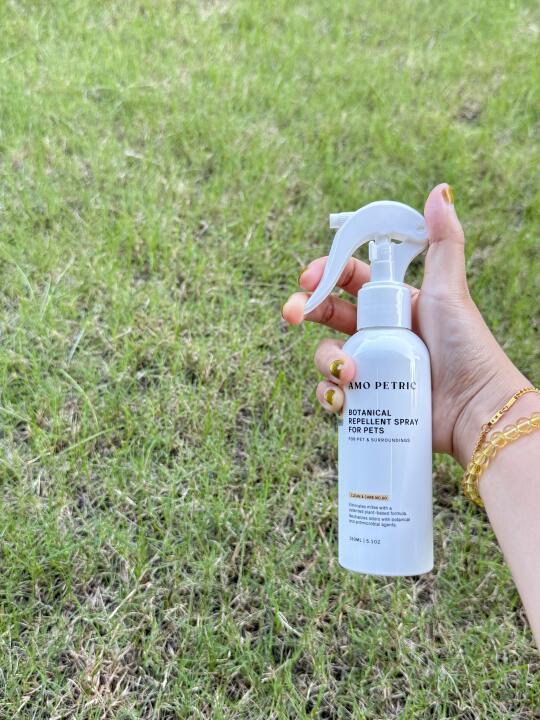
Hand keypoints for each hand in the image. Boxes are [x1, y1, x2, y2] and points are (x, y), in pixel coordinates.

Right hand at [282, 184, 529, 466]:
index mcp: (394, 303)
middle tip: (293, 314)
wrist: (475, 410)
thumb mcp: (450, 291)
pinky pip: (334, 391)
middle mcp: (379, 333)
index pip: (349, 279)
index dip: (325, 274)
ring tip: (349, 374)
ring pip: (326, 354)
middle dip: (306, 309)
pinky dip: (330, 395)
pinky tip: (342, 400)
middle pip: (328, 314)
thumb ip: (443, 242)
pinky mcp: (368, 399)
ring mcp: (371, 366)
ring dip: (325, 360)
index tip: (309, 277)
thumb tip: (439, 191)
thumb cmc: (468, 348)